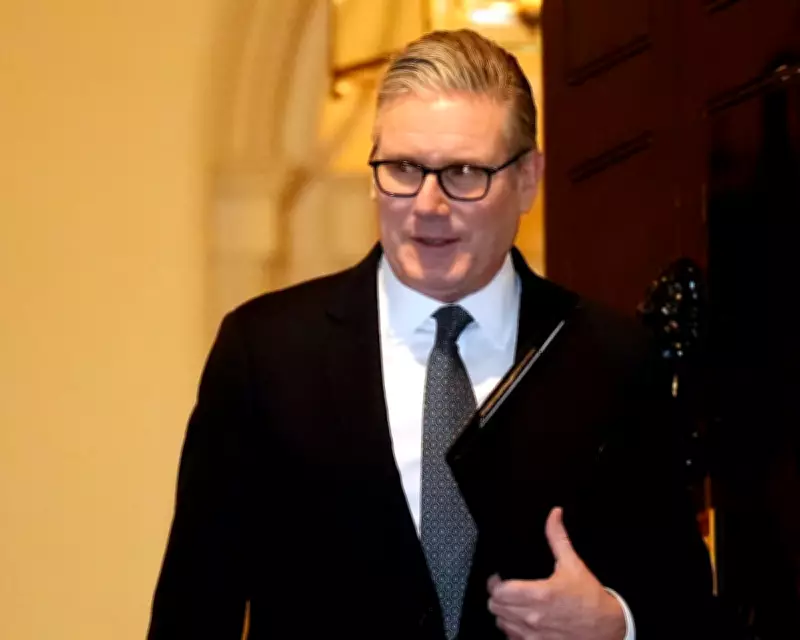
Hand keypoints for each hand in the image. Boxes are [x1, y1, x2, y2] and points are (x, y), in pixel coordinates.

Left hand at [487, 507, 625, 639]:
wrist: (608, 628)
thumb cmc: (590, 597)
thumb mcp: (573, 564)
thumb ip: (557, 537)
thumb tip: (554, 514)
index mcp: (539, 594)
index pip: (499, 591)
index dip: (495, 583)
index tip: (500, 578)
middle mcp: (533, 617)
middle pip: (495, 607)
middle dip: (498, 596)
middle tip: (505, 589)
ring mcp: (534, 635)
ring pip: (501, 623)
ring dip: (504, 613)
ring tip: (513, 604)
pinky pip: (511, 639)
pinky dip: (512, 630)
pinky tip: (521, 621)